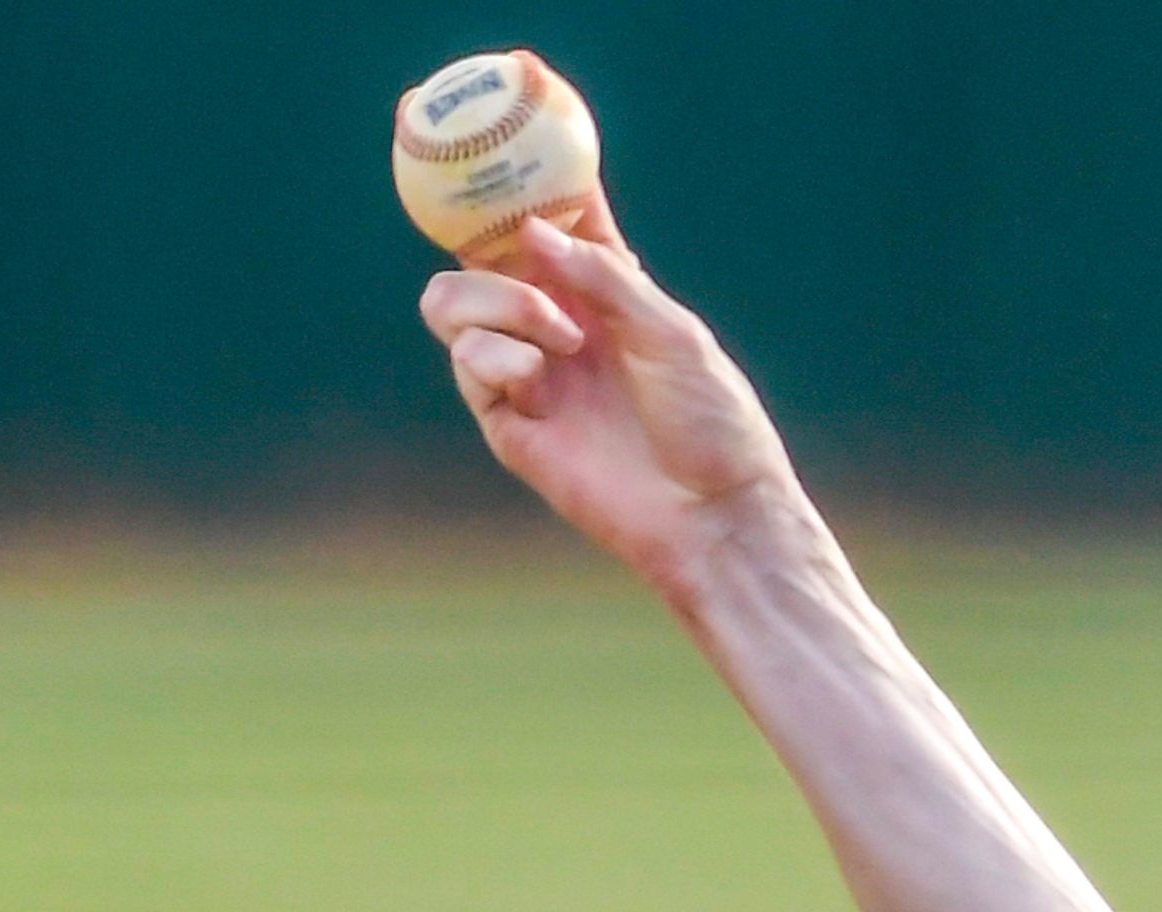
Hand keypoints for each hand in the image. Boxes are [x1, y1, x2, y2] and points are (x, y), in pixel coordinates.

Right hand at [416, 201, 800, 602]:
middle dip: (484, 246)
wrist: (711, 513)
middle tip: (527, 262)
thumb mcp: (670, 333)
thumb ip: (603, 278)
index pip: (551, 224)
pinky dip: (497, 357)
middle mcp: (558, 326)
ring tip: (557, 339)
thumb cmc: (711, 423)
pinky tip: (539, 382)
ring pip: (449, 303)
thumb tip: (529, 229)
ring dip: (496, 304)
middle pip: (476, 257)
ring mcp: (529, 372)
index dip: (525, 185)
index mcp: (605, 295)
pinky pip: (467, 362)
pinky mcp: (508, 421)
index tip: (507, 148)